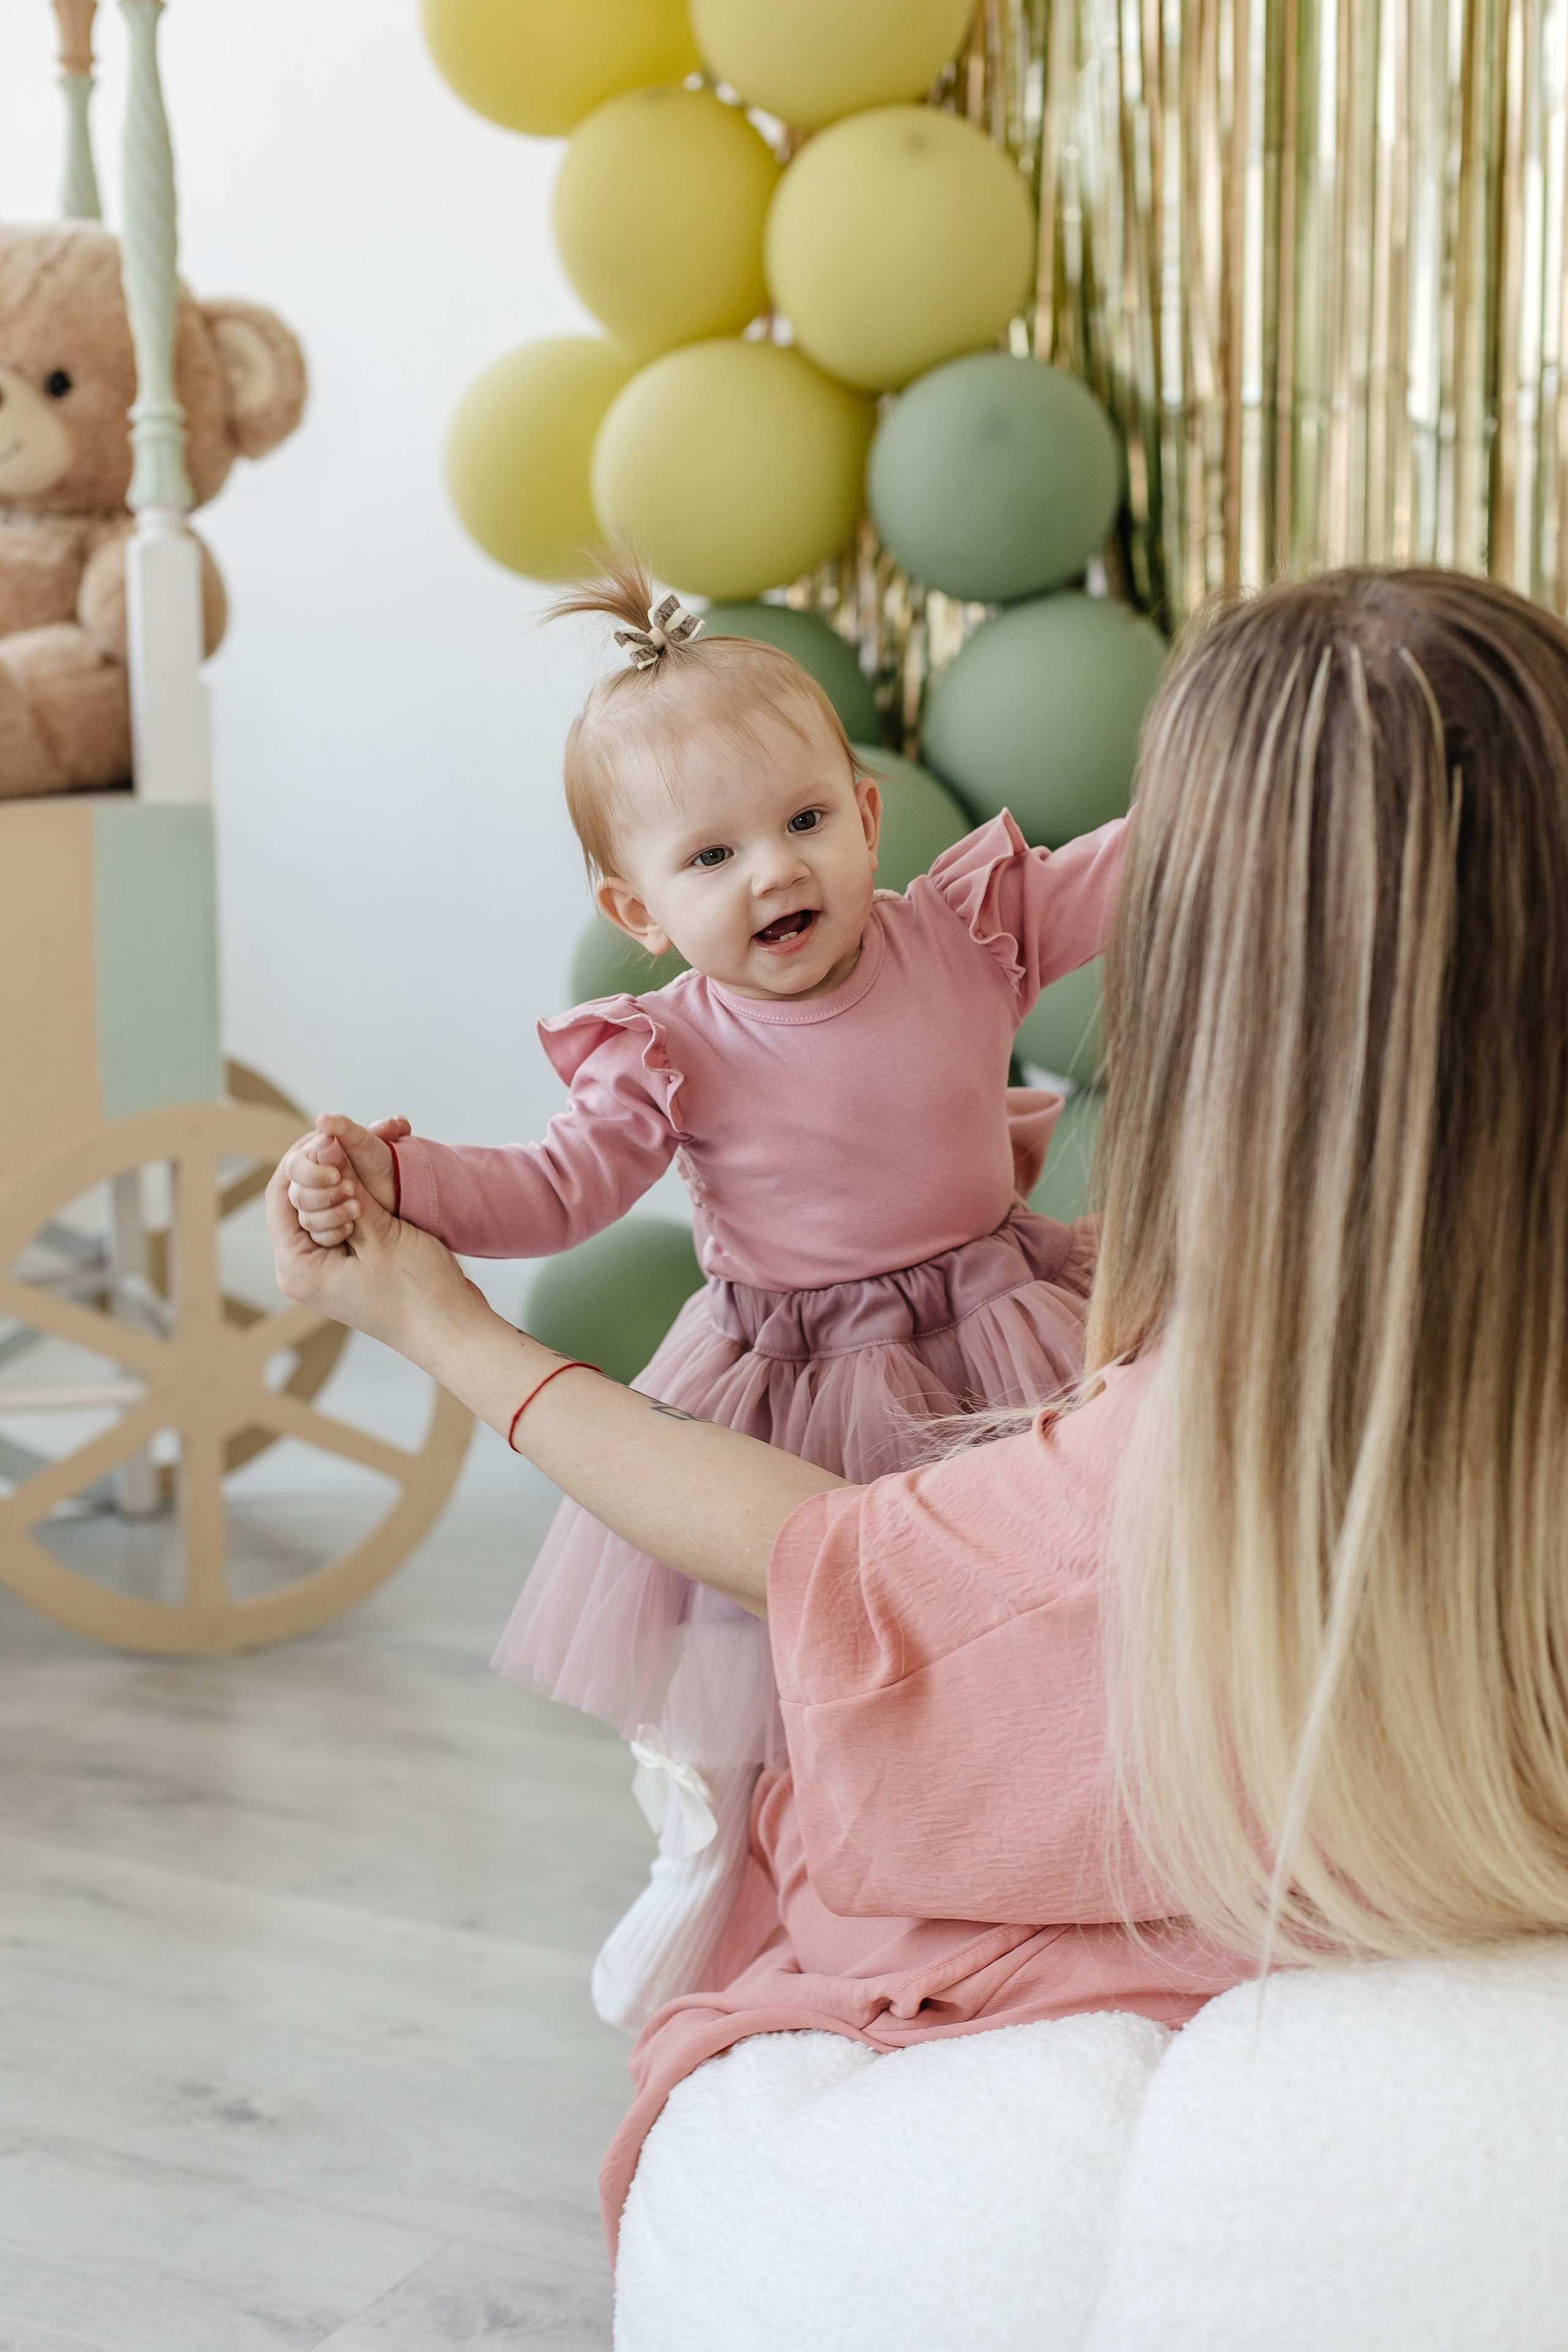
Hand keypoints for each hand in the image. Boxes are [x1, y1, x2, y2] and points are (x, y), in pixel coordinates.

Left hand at [267, 1143, 484, 1362]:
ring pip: (318, 1206)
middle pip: (295, 1199)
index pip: (280, 1195)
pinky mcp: (346, 1265)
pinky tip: (371, 1184)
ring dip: (340, 1181)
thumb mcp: (381, 1233)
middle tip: (349, 1145)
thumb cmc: (418, 1292)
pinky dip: (353, 1198)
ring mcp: (324, 1268)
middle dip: (321, 1168)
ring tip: (364, 1160)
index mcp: (298, 1268)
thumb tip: (325, 1143)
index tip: (330, 1134)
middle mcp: (302, 1269)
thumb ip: (349, 1188)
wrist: (450, 1329)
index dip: (302, 1158)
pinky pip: (338, 1220)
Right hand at [284, 1112, 409, 1246]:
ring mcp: (316, 1208)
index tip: (337, 1175)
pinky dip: (334, 1233)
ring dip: (331, 1214)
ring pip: (306, 1218)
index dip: (313, 1173)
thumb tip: (322, 1119)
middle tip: (351, 1190)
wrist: (401, 1187)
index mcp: (312, 1159)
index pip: (294, 1167)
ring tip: (358, 1208)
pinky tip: (352, 1227)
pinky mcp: (325, 1229)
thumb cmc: (381, 1159)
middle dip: (324, 1195)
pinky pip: (318, 1236)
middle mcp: (309, 1184)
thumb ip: (345, 1128)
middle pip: (297, 1195)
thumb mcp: (367, 1140)